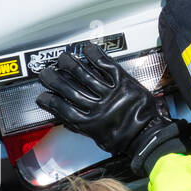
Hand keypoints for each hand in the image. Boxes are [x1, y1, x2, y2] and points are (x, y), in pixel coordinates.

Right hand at [36, 42, 180, 175]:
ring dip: (72, 65)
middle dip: (56, 80)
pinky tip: (87, 50)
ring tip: (62, 58)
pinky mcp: (125, 83)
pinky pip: (108, 67)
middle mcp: (98, 107)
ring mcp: (112, 94)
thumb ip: (82, 127)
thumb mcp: (98, 138)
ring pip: (86, 76)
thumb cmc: (125, 139)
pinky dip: (97, 57)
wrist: (148, 135)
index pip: (64, 110)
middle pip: (71, 90)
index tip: (42, 96)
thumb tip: (65, 118)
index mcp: (90, 124)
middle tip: (46, 73)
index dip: (51, 101)